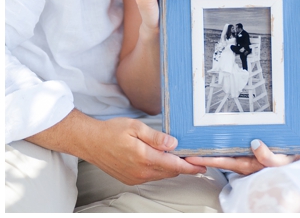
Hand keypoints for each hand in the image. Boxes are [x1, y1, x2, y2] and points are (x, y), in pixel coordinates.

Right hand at [86, 117, 207, 184]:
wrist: (90, 142)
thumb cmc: (111, 132)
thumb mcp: (136, 128)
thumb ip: (156, 137)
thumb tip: (173, 143)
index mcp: (144, 158)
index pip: (174, 165)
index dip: (190, 166)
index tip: (202, 165)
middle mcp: (140, 172)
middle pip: (170, 172)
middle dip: (184, 166)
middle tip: (194, 156)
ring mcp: (135, 177)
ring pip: (161, 174)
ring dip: (172, 167)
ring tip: (180, 156)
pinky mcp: (130, 179)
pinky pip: (151, 176)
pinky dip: (160, 169)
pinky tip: (162, 159)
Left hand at [185, 139, 296, 175]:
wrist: (296, 159)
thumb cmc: (288, 159)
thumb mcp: (281, 160)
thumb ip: (268, 156)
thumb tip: (255, 144)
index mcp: (247, 164)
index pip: (222, 161)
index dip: (206, 158)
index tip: (190, 156)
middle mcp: (242, 162)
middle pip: (217, 158)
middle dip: (201, 154)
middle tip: (183, 149)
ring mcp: (244, 157)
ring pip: (223, 153)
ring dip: (209, 149)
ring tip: (193, 142)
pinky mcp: (248, 152)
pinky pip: (231, 149)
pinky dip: (221, 144)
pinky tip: (214, 138)